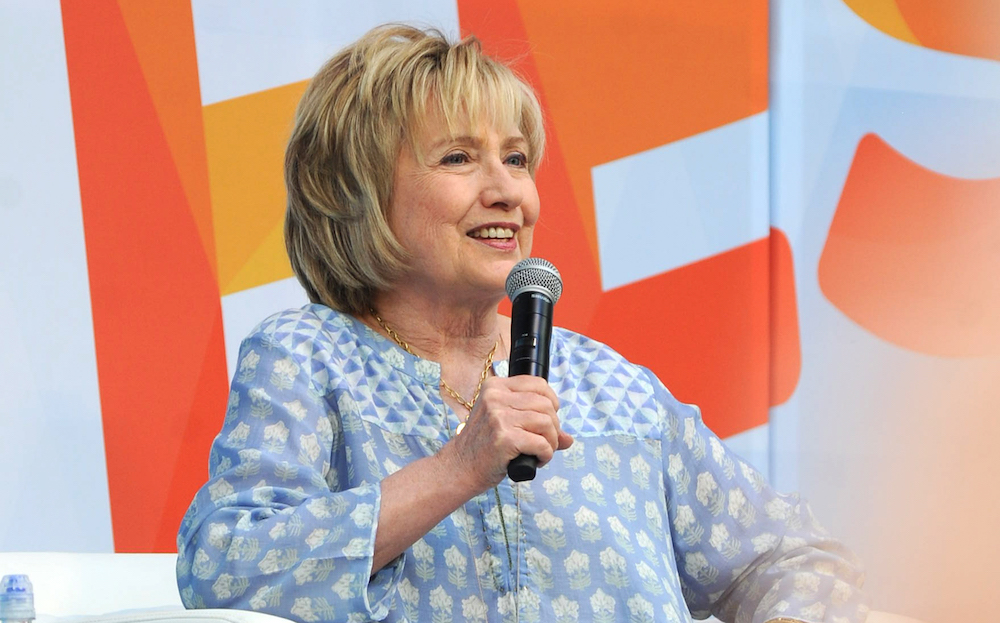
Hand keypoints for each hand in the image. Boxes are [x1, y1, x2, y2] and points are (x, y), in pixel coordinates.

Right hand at [441, 375, 572, 491]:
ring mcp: (498, 416)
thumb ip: (535, 424)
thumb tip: (569, 438)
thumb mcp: (504, 424)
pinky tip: (536, 461)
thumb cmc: (483, 446)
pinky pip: (542, 443)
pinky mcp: (504, 437)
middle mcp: (496, 397)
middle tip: (544, 442)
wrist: (459, 467)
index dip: (552, 402)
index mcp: (495, 386)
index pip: (538, 384)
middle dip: (553, 427)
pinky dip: (546, 455)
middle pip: (546, 405)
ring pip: (546, 422)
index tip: (549, 419)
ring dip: (551, 442)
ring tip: (540, 452)